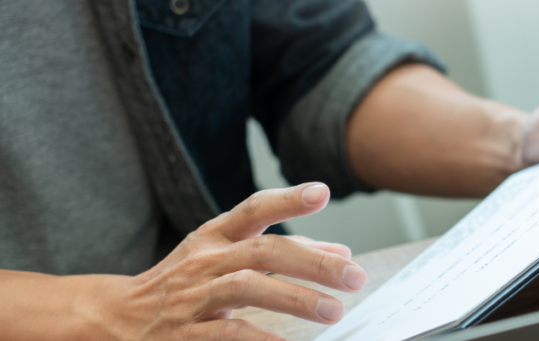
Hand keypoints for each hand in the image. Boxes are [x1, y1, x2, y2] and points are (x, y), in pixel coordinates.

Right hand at [80, 183, 365, 339]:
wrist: (114, 319)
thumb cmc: (185, 285)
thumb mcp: (226, 259)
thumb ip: (282, 253)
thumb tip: (342, 253)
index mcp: (214, 237)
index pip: (253, 210)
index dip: (287, 199)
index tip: (322, 193)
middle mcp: (204, 261)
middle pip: (263, 251)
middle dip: (312, 262)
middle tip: (353, 276)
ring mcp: (193, 297)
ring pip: (247, 288)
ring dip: (294, 298)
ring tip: (333, 310)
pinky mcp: (185, 334)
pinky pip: (229, 335)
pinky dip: (263, 339)